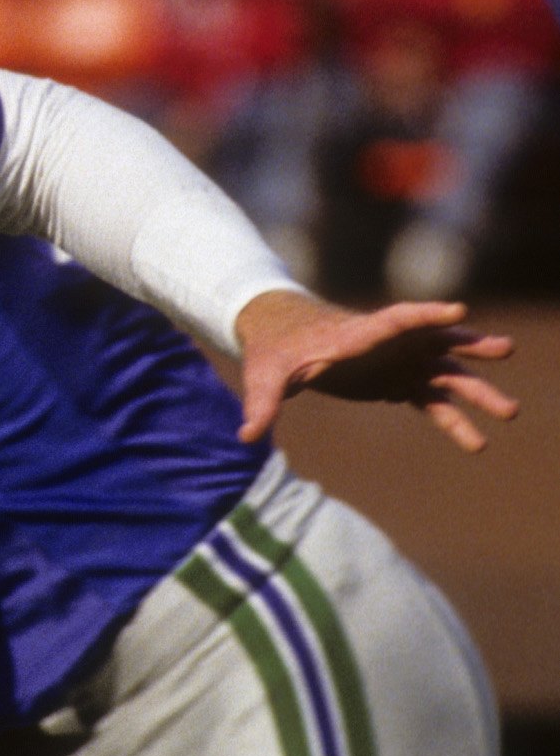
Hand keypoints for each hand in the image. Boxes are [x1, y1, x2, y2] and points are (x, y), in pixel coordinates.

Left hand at [234, 286, 517, 455]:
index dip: (426, 315)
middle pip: (435, 346)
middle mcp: (389, 345)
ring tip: (509, 410)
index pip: (397, 319)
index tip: (456, 313)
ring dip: (475, 390)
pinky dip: (452, 420)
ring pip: (444, 375)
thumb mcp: (265, 375)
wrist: (282, 339)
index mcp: (358, 334)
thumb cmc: (274, 350)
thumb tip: (246, 435)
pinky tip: (477, 442)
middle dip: (470, 349)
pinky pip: (431, 402)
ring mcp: (398, 363)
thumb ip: (262, 403)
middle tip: (506, 350)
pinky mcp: (396, 382)